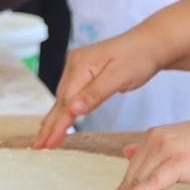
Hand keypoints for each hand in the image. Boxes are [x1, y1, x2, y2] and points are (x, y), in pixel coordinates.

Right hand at [33, 29, 172, 148]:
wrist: (151, 43)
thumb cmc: (139, 58)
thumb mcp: (119, 77)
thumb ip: (94, 94)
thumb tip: (72, 110)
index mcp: (81, 64)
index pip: (67, 101)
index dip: (58, 124)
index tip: (48, 143)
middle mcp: (74, 63)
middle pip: (61, 100)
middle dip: (50, 125)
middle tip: (38, 146)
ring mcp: (77, 66)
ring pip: (64, 98)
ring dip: (54, 119)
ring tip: (43, 139)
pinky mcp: (83, 71)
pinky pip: (71, 94)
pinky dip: (64, 109)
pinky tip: (56, 119)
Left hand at [88, 104, 189, 189]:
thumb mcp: (183, 145)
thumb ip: (158, 152)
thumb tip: (128, 151)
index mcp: (157, 137)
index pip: (133, 171)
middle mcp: (156, 141)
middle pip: (129, 179)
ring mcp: (166, 151)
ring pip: (135, 183)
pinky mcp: (178, 162)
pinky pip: (150, 184)